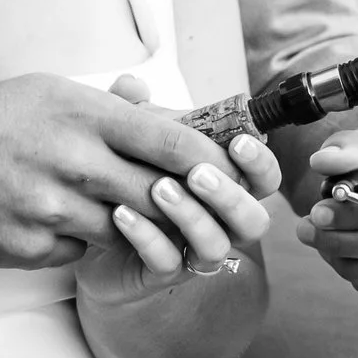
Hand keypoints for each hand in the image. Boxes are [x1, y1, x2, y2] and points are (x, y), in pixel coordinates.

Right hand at [0, 69, 247, 268]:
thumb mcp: (55, 94)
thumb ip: (116, 113)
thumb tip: (181, 123)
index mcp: (83, 114)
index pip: (171, 140)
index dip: (210, 162)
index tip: (229, 172)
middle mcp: (69, 160)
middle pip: (158, 196)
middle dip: (184, 209)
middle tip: (198, 214)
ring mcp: (45, 207)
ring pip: (120, 231)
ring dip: (126, 228)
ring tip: (109, 211)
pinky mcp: (23, 246)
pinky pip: (76, 253)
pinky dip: (76, 243)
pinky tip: (51, 222)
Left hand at [73, 97, 278, 312]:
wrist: (93, 235)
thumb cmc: (129, 182)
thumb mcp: (133, 141)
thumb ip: (135, 112)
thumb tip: (131, 85)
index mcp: (227, 186)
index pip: (264, 179)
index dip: (260, 163)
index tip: (238, 143)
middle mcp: (221, 224)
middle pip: (254, 220)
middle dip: (229, 196)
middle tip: (197, 173)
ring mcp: (194, 251)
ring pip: (216, 246)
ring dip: (190, 216)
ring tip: (158, 190)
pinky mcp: (161, 273)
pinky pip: (166, 263)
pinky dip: (146, 237)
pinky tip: (121, 214)